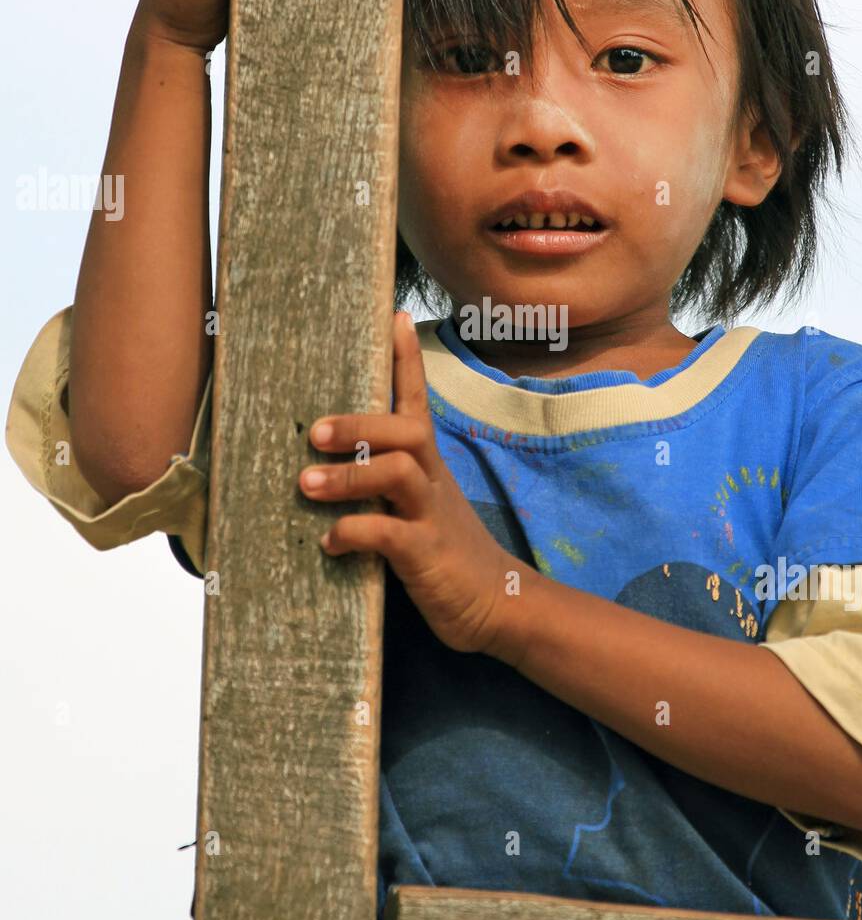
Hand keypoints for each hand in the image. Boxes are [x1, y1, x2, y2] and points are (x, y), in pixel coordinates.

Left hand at [298, 312, 520, 656]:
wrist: (497, 604)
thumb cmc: (446, 552)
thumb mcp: (419, 507)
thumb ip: (382, 483)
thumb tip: (322, 464)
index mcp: (429, 465)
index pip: (419, 401)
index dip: (407, 360)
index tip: (396, 315)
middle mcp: (433, 481)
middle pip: (406, 430)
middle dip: (359, 423)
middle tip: (314, 431)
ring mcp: (433, 515)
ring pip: (398, 472)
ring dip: (349, 475)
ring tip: (305, 484)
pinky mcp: (428, 555)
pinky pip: (390, 535)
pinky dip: (354, 532)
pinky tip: (329, 543)